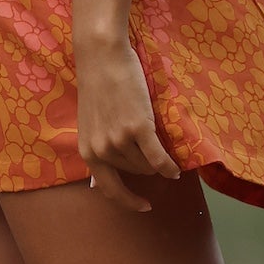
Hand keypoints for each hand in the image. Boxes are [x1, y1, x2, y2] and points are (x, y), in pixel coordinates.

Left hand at [76, 36, 181, 211]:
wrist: (102, 57)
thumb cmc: (98, 84)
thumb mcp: (93, 122)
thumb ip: (102, 144)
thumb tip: (122, 164)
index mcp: (88, 151)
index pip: (109, 189)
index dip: (127, 201)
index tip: (142, 206)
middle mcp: (102, 151)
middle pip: (135, 172)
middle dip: (146, 166)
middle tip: (154, 154)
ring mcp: (120, 141)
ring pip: (147, 164)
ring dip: (157, 160)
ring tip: (161, 144)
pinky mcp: (138, 128)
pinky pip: (158, 158)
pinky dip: (169, 166)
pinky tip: (176, 170)